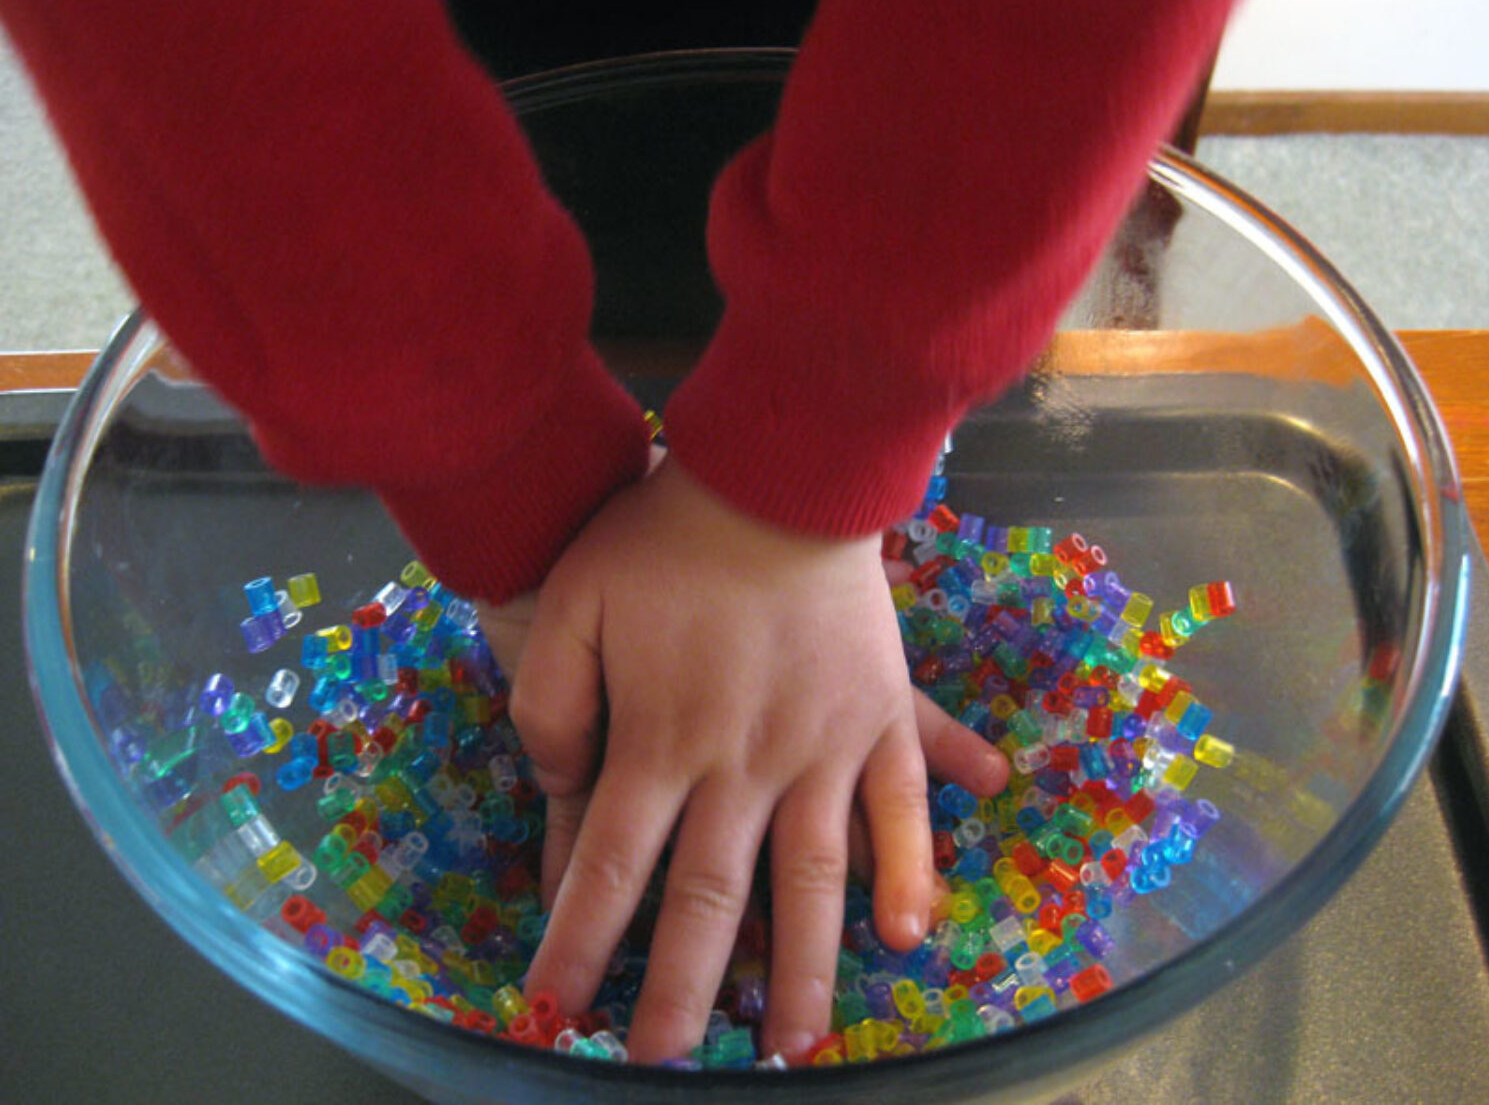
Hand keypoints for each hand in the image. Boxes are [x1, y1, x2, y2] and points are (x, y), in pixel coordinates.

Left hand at [498, 458, 1007, 1062]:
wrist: (771, 472)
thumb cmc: (660, 534)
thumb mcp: (570, 604)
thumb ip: (549, 706)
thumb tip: (557, 793)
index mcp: (660, 739)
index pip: (605, 870)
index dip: (579, 946)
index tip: (557, 1013)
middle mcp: (742, 764)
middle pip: (708, 901)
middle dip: (681, 994)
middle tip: (662, 1064)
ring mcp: (820, 746)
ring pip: (811, 882)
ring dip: (801, 971)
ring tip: (792, 1047)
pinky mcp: (877, 718)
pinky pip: (900, 808)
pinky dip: (909, 872)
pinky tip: (909, 935)